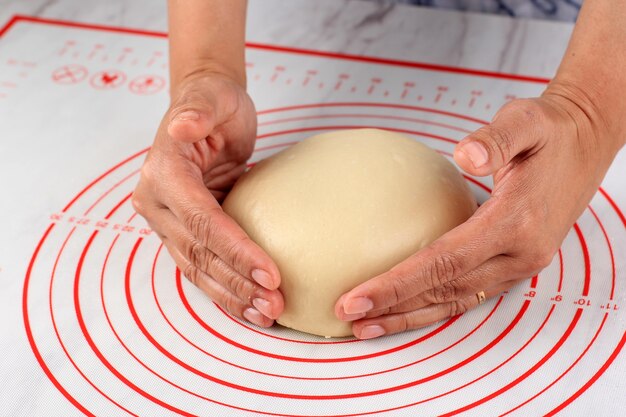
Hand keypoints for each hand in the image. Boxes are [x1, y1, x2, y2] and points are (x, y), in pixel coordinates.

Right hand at [133, 71, 283, 326]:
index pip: (201, 220)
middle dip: (236, 282)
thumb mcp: (211, 97)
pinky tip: (250, 305)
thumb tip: (182, 126)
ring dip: (231, 295)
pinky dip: (226, 287)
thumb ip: (197, 112)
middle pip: (199, 252)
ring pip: (198, 268)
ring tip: (265, 314)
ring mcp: (168, 221)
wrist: (205, 110)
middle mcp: (158, 203)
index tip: (269, 273)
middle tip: (273, 303)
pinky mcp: (184, 231)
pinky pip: (203, 265)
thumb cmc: (213, 102)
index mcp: (163, 173)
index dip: (234, 249)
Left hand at [335, 85, 620, 338]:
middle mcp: (520, 253)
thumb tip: (467, 155)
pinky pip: (467, 293)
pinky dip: (432, 306)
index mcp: (517, 221)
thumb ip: (497, 139)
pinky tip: (405, 310)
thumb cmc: (551, 132)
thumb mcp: (528, 120)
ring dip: (409, 316)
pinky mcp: (514, 265)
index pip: (445, 262)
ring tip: (366, 326)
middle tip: (347, 315)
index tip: (357, 297)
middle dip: (393, 307)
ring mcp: (519, 265)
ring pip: (456, 301)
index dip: (398, 283)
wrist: (586, 144)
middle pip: (445, 291)